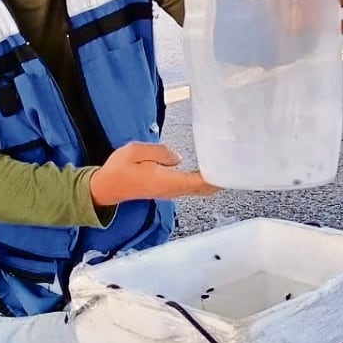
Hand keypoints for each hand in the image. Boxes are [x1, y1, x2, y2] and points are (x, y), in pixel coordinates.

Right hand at [89, 142, 218, 206]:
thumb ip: (158, 152)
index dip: (215, 178)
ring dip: (212, 181)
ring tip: (226, 166)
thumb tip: (177, 158)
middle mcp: (171, 189)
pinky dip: (202, 181)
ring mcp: (170, 191)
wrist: (106, 187)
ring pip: (198, 189)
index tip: (230, 172)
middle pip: (202, 188)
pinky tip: (210, 171)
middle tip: (235, 165)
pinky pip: (191, 186)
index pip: (196, 182)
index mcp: (164, 180)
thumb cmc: (118, 169)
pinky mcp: (168, 189)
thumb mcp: (134, 151)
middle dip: (219, 179)